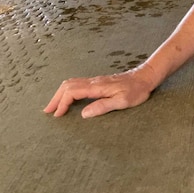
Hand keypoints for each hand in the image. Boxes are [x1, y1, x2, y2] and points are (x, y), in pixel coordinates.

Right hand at [43, 66, 157, 118]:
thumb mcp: (123, 101)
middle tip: (47, 111)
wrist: (146, 77)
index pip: (72, 92)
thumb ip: (103, 106)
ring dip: (60, 94)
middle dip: (56, 98)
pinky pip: (78, 84)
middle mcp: (94, 82)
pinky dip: (67, 91)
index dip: (62, 103)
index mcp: (97, 87)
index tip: (57, 115)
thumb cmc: (137, 90)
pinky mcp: (98, 82)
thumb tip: (83, 113)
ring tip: (53, 107)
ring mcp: (96, 81)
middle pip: (67, 86)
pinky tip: (68, 99)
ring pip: (71, 83)